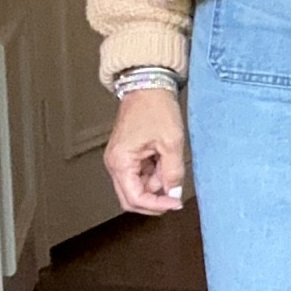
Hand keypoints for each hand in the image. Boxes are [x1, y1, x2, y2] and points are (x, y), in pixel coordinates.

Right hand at [103, 88, 186, 214]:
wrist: (148, 85)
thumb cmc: (155, 107)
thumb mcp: (171, 142)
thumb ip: (173, 172)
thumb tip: (173, 194)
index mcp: (120, 161)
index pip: (135, 198)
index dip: (157, 205)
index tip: (175, 203)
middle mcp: (115, 163)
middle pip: (132, 198)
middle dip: (154, 199)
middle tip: (175, 195)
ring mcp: (119, 160)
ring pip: (138, 187)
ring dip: (156, 183)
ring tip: (169, 161)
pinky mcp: (127, 155)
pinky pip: (140, 174)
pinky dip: (154, 173)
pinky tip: (163, 158)